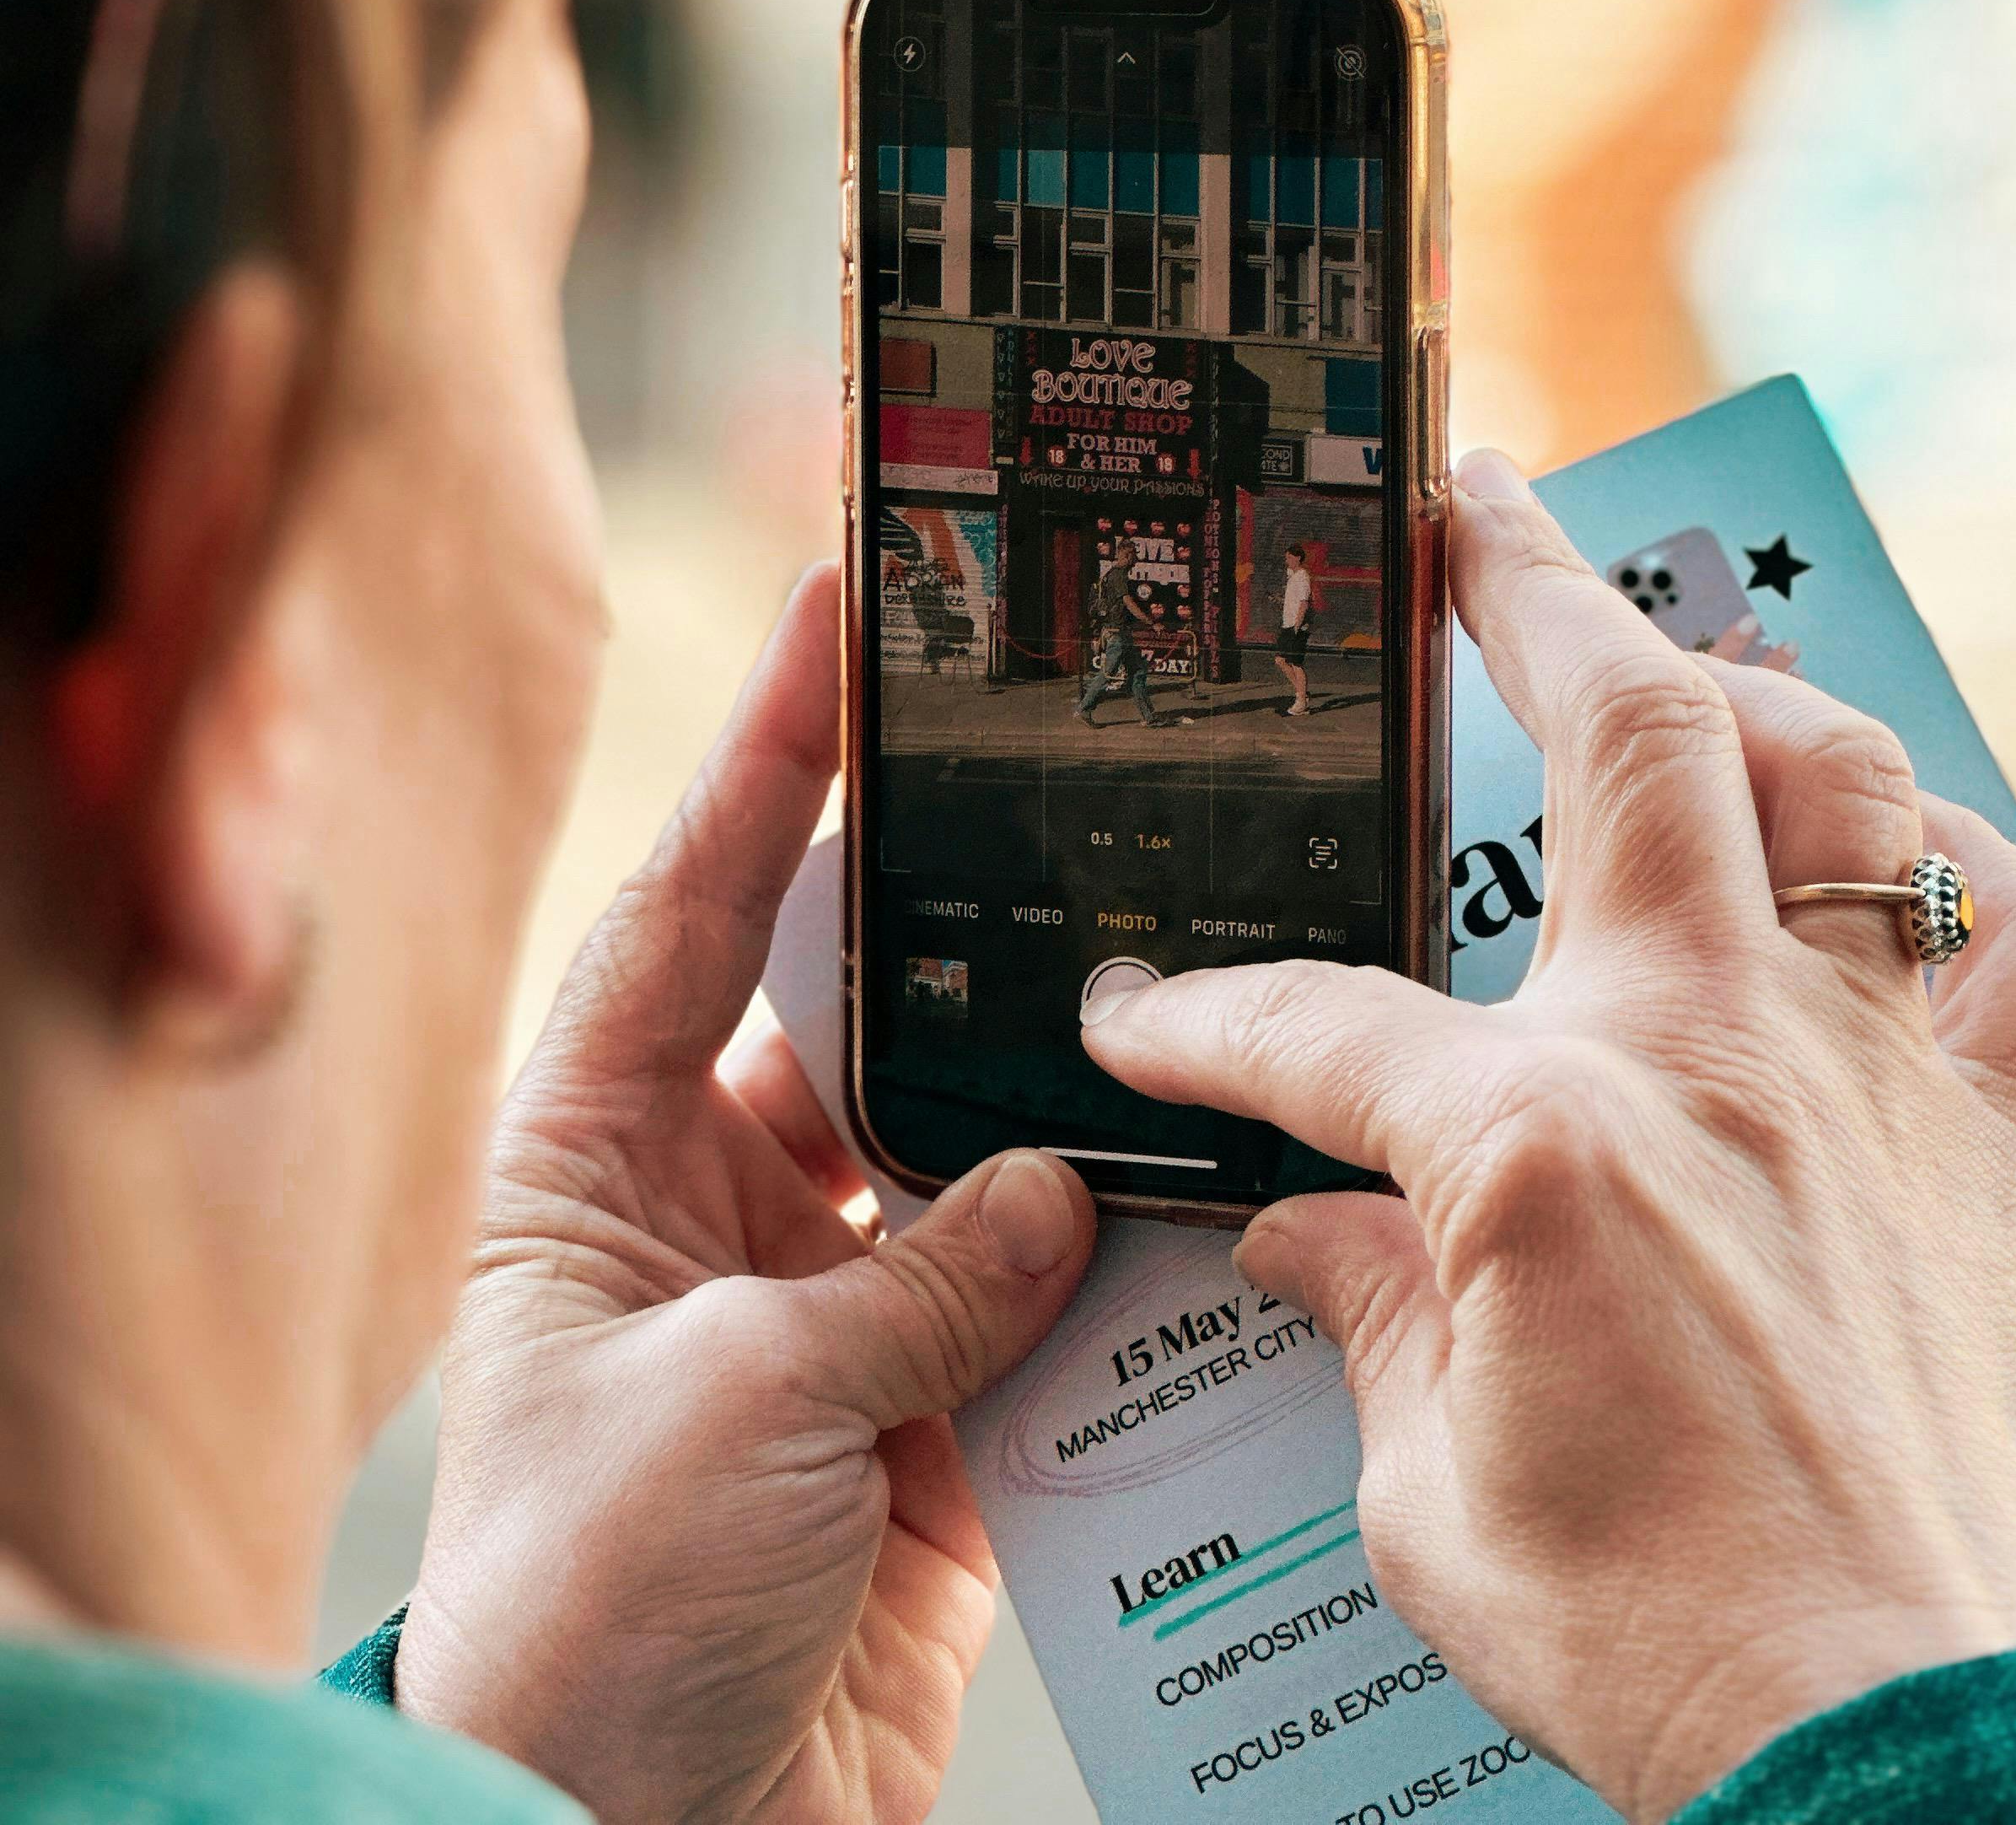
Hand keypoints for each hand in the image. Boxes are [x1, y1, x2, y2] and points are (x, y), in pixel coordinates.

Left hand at [397, 565, 1094, 1824]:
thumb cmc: (598, 1621)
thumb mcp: (741, 1408)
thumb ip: (914, 1278)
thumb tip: (1049, 1189)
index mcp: (596, 1170)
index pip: (683, 912)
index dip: (758, 760)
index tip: (835, 616)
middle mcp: (713, 1218)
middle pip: (851, 1013)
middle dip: (956, 921)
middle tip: (1063, 782)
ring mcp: (829, 1322)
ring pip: (971, 1156)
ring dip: (1060, 1107)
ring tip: (1172, 994)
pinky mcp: (928, 1434)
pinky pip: (1039, 1307)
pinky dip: (1114, 1268)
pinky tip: (1197, 1201)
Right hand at [1083, 452, 2015, 1824]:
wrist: (1909, 1746)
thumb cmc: (1671, 1641)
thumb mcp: (1432, 1494)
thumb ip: (1367, 1318)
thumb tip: (1303, 1236)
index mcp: (1544, 1146)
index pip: (1317, 1022)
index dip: (1203, 1016)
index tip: (1143, 1018)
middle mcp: (1719, 1052)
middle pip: (1629, 728)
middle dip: (1530, 585)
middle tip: (1473, 509)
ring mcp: (1878, 1075)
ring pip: (1838, 778)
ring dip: (1748, 697)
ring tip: (1676, 671)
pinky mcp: (1999, 1142)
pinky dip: (1956, 873)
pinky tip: (1894, 866)